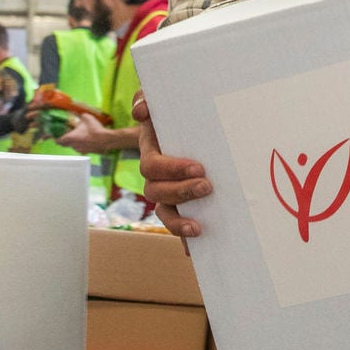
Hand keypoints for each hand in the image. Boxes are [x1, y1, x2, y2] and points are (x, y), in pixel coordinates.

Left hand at [58, 113, 110, 153]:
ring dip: (74, 143)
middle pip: (65, 145)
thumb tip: (78, 114)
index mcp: (71, 137)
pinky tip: (87, 140)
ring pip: (74, 147)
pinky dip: (82, 145)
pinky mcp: (88, 152)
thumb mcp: (86, 118)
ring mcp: (81, 150)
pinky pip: (82, 149)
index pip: (58, 141)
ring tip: (78, 137)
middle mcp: (74, 145)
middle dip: (64, 140)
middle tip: (65, 135)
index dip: (55, 138)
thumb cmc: (94, 129)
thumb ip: (80, 116)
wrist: (106, 140)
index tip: (54, 136)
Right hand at [135, 93, 210, 237]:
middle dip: (182, 192)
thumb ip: (147, 99)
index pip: (152, 167)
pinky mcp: (184, 206)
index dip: (172, 170)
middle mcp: (157, 177)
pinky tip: (195, 250)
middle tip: (208, 186)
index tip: (198, 167)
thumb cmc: (177, 114)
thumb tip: (141, 112)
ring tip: (198, 227)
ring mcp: (169, 194)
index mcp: (152, 153)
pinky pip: (179, 226)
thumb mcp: (163, 102)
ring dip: (179, 223)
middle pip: (157, 192)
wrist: (196, 124)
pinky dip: (185, 241)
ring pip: (165, 213)